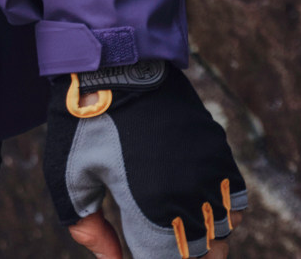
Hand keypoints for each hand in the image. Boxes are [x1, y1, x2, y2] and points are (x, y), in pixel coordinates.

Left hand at [45, 62, 244, 258]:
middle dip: (179, 257)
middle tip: (154, 243)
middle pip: (201, 257)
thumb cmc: (82, 120)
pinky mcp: (219, 152)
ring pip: (223, 235)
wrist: (110, 62)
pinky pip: (235, 202)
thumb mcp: (65, 175)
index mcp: (149, 210)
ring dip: (204, 240)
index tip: (135, 253)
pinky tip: (193, 204)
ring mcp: (209, 174)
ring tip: (176, 230)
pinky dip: (221, 213)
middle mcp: (189, 198)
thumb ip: (86, 227)